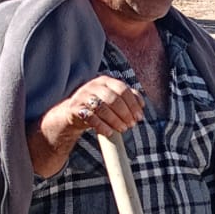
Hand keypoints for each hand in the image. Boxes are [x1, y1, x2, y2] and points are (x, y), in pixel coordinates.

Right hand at [29, 75, 145, 174]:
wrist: (73, 113)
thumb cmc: (98, 106)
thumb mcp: (112, 99)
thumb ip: (127, 98)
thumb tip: (142, 104)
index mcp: (105, 81)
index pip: (123, 89)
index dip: (133, 104)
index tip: (139, 117)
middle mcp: (93, 85)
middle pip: (113, 98)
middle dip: (125, 113)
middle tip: (131, 125)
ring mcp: (83, 96)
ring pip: (102, 108)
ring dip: (115, 120)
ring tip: (123, 129)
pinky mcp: (75, 108)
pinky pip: (91, 118)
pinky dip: (102, 126)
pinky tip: (109, 132)